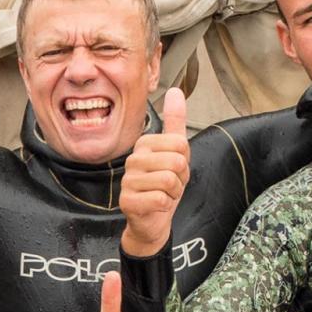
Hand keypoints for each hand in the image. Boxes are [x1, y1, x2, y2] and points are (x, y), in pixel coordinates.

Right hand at [120, 87, 189, 257]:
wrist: (152, 220)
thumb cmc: (163, 186)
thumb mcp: (175, 152)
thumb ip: (175, 121)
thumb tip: (175, 91)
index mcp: (144, 144)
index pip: (180, 144)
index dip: (184, 161)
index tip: (174, 170)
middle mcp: (133, 159)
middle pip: (176, 162)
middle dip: (180, 178)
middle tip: (170, 185)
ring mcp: (128, 180)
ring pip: (169, 180)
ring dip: (174, 193)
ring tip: (163, 194)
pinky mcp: (127, 201)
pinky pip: (160, 199)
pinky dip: (165, 205)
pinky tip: (156, 206)